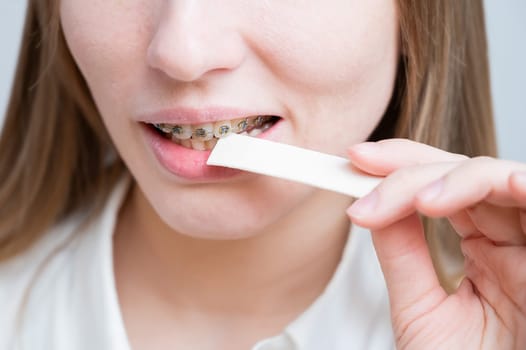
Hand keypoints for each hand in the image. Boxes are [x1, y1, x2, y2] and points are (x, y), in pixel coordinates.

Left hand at [346, 139, 525, 349]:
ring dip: (447, 176)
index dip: (398, 166)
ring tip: (412, 198)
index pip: (438, 188)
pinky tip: (453, 196)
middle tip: (362, 167)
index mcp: (480, 251)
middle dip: (408, 165)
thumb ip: (403, 253)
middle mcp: (510, 239)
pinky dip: (497, 185)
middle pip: (461, 171)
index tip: (354, 161)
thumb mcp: (422, 309)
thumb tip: (373, 205)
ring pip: (496, 175)